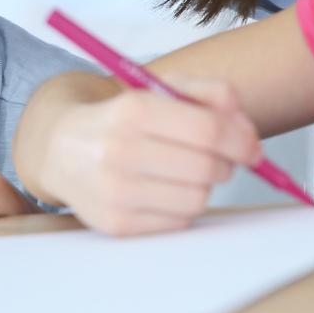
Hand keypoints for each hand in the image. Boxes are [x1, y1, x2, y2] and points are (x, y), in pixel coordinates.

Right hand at [34, 75, 260, 235]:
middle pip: (207, 169)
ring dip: (203, 187)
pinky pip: (178, 223)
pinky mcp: (115, 223)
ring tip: (184, 173)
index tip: (252, 148)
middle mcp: (119, 151)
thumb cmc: (123, 118)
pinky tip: (163, 191)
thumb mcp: (161, 89)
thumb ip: (211, 93)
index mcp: (133, 110)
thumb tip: (246, 129)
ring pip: (197, 200)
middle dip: (225, 164)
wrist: (61, 149)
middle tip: (218, 159)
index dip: (241, 140)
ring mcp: (115, 191)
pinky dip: (181, 208)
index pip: (208, 130)